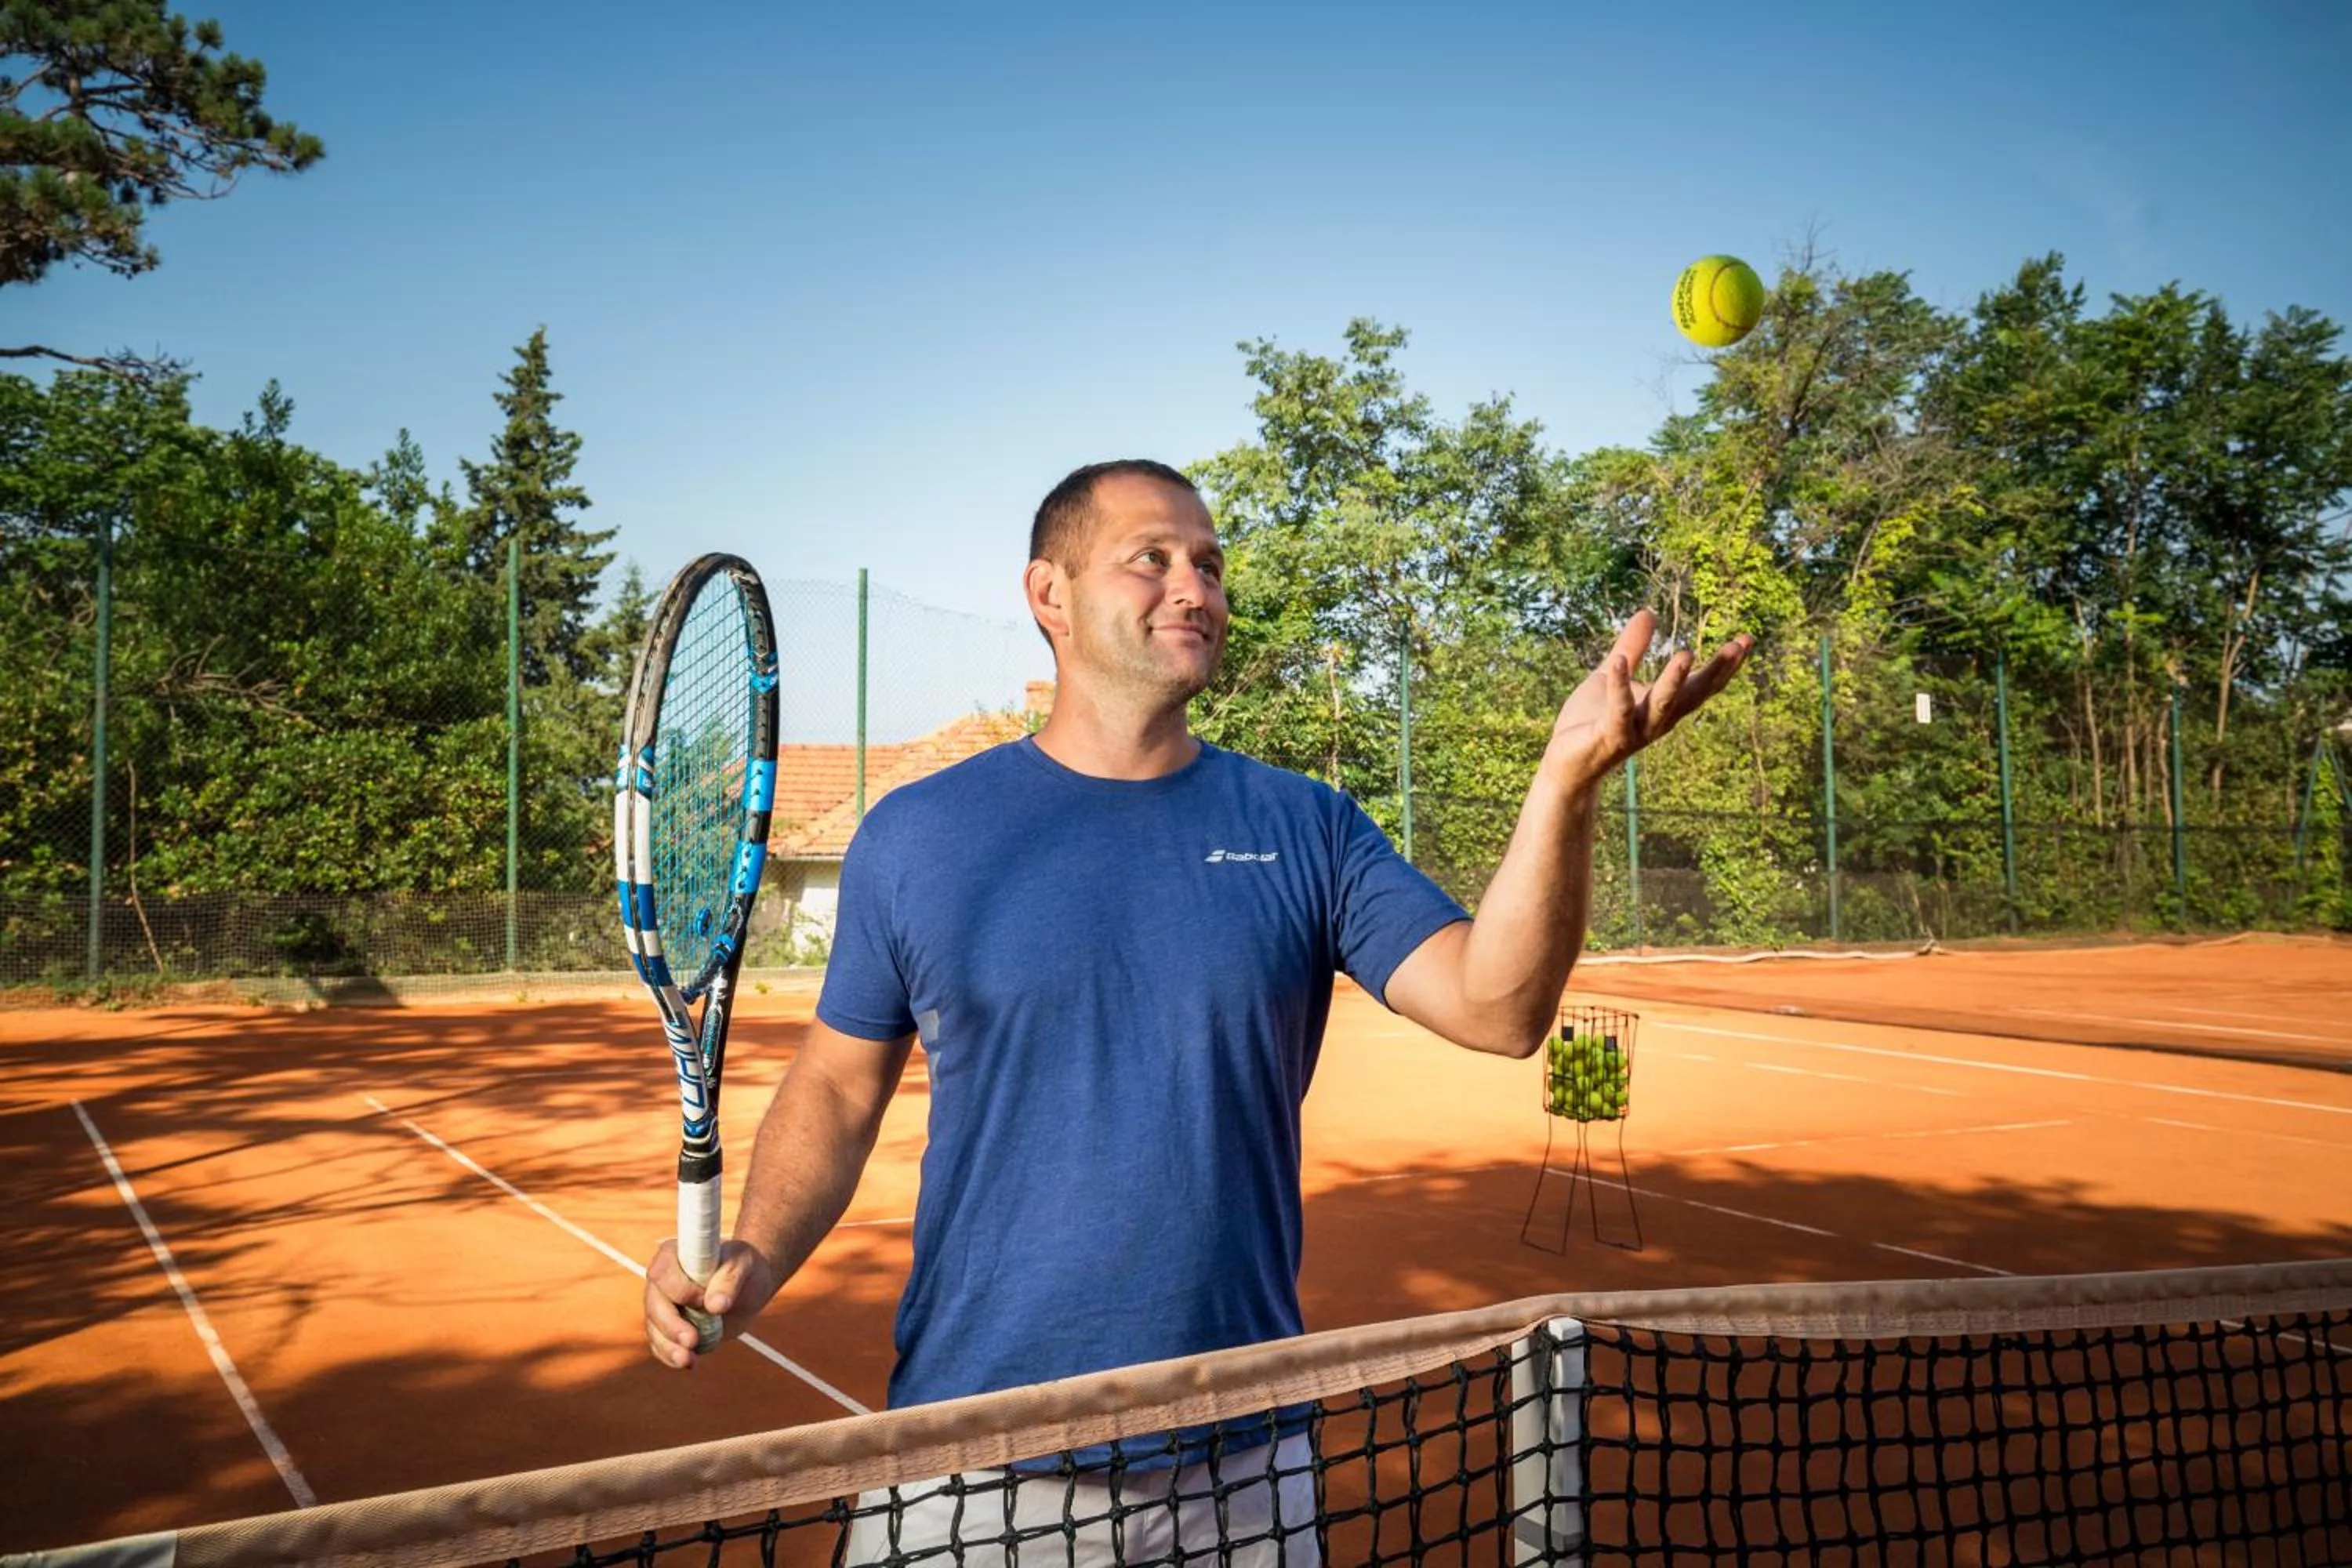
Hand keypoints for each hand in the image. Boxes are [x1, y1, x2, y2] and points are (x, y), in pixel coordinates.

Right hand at [643, 1235, 770, 1368]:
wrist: (749, 1286)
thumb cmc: (744, 1267)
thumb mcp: (743, 1265)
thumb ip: (730, 1279)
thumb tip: (715, 1305)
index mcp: (674, 1256)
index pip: (662, 1272)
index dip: (679, 1289)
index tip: (702, 1299)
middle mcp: (662, 1281)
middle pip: (653, 1304)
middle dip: (670, 1325)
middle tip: (691, 1340)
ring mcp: (662, 1306)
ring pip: (654, 1328)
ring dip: (669, 1346)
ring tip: (688, 1359)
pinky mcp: (669, 1328)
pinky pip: (661, 1345)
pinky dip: (671, 1356)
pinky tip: (688, 1362)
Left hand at [1543, 610, 1751, 795]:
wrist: (1565, 764)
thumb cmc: (1591, 720)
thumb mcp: (1613, 676)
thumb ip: (1631, 648)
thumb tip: (1648, 612)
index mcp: (1663, 706)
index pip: (1702, 685)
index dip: (1726, 665)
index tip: (1747, 640)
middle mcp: (1657, 721)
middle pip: (1694, 696)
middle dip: (1717, 671)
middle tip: (1738, 646)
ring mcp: (1635, 731)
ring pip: (1661, 706)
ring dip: (1674, 681)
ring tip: (1687, 654)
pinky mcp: (1608, 737)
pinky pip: (1617, 712)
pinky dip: (1619, 687)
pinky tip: (1618, 662)